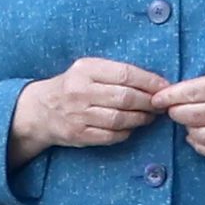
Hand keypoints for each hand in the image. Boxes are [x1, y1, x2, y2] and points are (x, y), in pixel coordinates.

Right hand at [11, 58, 169, 163]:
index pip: (125, 74)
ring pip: (120, 119)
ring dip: (140, 118)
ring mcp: (78, 115)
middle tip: (160, 105)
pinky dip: (126, 132)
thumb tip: (154, 82)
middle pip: (125, 97)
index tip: (164, 87)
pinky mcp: (78, 134)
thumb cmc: (73, 86)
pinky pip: (110, 135)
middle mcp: (80, 91)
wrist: (41, 109)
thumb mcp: (89, 69)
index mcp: (86, 69)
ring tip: (149, 116)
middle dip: (148, 102)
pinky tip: (131, 127)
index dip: (149, 82)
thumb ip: (116, 73)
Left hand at [153, 64, 204, 159]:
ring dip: (186, 127)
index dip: (168, 96)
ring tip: (189, 119)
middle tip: (173, 107)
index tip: (157, 98)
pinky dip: (198, 143)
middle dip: (175, 111)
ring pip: (196, 134)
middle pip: (189, 115)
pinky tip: (198, 134)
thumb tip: (175, 94)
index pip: (189, 93)